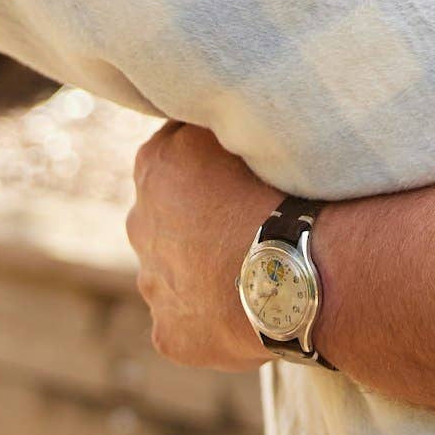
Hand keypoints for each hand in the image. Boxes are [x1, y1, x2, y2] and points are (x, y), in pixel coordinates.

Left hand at [125, 119, 268, 370]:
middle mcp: (139, 224)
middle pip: (167, 220)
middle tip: (248, 228)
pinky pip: (187, 325)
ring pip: (173, 275)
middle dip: (197, 224)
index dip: (208, 169)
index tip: (239, 179)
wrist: (294, 267)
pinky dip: (210, 321)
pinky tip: (248, 311)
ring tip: (254, 272)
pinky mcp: (169, 334)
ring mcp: (153, 284)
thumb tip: (215, 99)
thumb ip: (217, 121)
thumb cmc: (279, 188)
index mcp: (154, 167)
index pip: (174, 159)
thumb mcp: (247, 127)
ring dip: (202, 273)